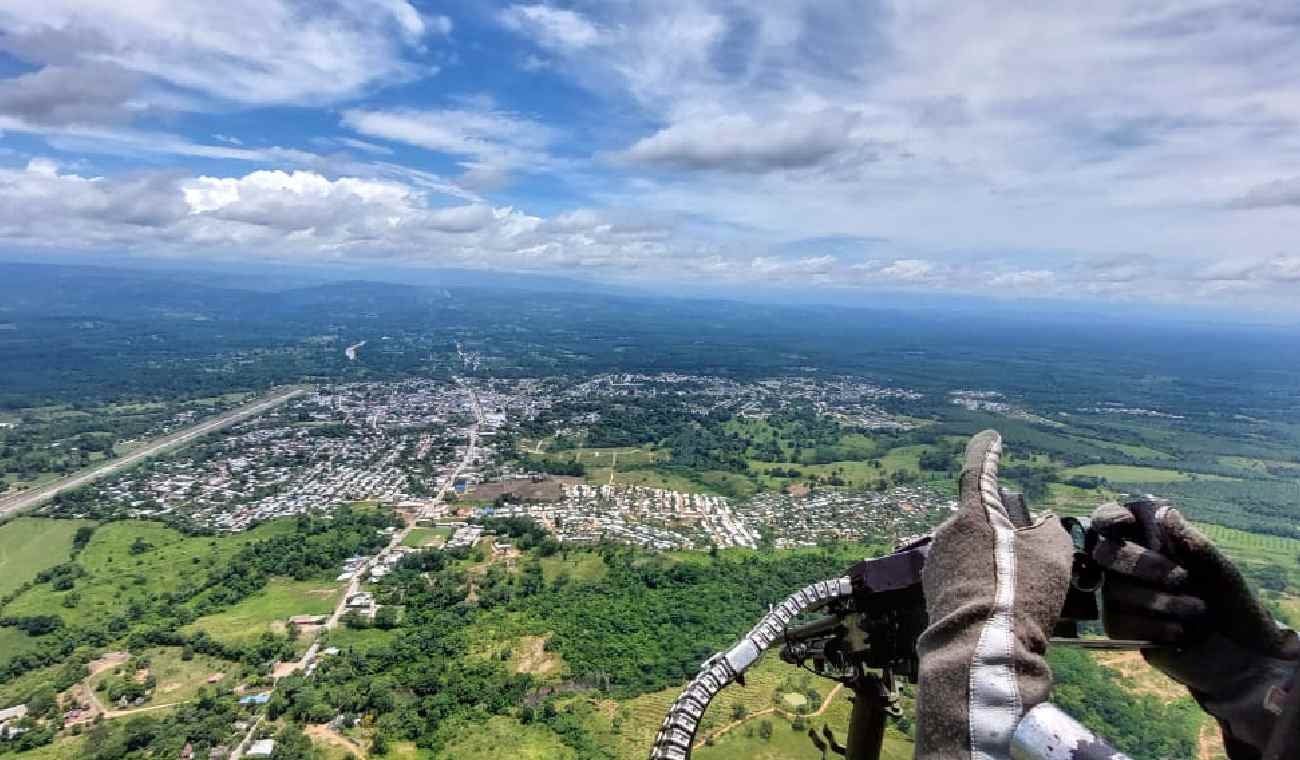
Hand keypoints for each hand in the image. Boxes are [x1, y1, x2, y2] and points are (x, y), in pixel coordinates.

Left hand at [915, 430, 1072, 759]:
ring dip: (990, 561)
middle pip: (980, 519)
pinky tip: (996, 606)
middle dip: (1001, 532)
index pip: (978, 469)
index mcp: (973, 513)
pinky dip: (978, 582)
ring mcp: (935, 559)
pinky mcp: (931, 586)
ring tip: (1016, 594)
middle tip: (1029, 562)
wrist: (982, 647)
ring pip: (971, 549)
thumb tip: (1039, 522)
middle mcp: (947, 530)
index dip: (987, 451)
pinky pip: (961, 574)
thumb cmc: (1021, 594)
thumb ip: (1048, 528)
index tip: (991, 437)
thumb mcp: (1054, 554)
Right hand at [1091, 499, 1299, 754]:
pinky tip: (1179, 632)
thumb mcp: (1220, 570)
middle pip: (1104, 553)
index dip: (1108, 517)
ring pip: (1114, 590)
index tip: (1123, 523)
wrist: (1240, 656)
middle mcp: (1128, 566)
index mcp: (1151, 543)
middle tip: (1182, 579)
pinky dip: (1152, 626)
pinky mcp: (1120, 628)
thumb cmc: (1231, 604)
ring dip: (1160, 601)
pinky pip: (1118, 621)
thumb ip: (1193, 543)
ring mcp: (1120, 597)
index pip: (1112, 519)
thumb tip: (1166, 512)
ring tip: (1198, 611)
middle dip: (1142, 564)